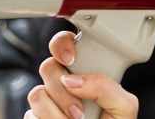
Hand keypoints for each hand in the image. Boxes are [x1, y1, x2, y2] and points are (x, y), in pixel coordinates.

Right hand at [24, 31, 138, 118]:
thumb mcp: (123, 106)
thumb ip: (104, 88)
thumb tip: (72, 81)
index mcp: (86, 71)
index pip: (66, 43)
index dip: (62, 45)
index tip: (70, 59)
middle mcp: (64, 82)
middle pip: (48, 67)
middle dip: (62, 93)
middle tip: (79, 111)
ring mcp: (48, 99)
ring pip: (37, 95)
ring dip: (57, 115)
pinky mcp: (36, 116)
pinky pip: (31, 115)